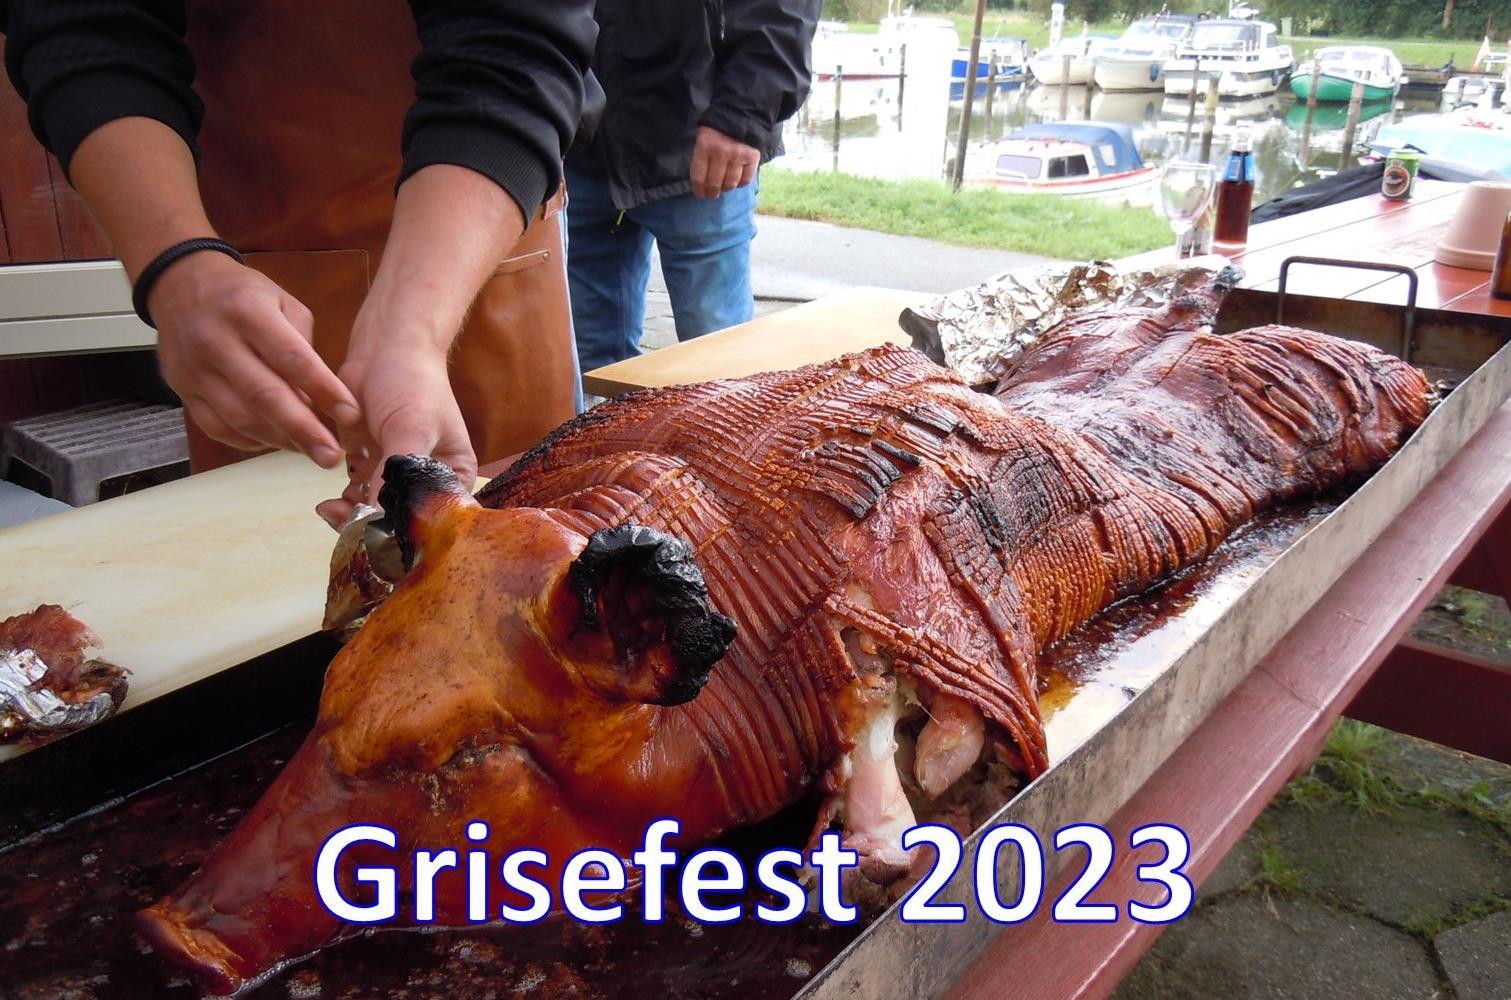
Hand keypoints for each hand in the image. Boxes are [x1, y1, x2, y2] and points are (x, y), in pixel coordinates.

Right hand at [150, 251, 359, 465]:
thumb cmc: (243, 295)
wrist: (178, 285)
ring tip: (310, 450)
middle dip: (303, 431)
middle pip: (265, 397)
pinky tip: (275, 442)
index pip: (292, 359)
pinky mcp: (182, 390)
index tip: (351, 416)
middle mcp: (216, 342)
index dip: (324, 391)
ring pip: (240, 418)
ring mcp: (194, 370)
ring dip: (280, 441)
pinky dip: (251, 441)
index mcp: (248, 313)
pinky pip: (218, 427)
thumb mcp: (282, 302)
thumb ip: (303, 346)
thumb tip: (322, 398)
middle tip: (332, 456)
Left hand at [314, 346, 476, 528]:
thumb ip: (397, 473)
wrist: (387, 346)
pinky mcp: (370, 464)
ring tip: (332, 510)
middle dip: (372, 529)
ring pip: (375, 513)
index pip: (435, 521)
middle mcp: (427, 482)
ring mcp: (397, 474)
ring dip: (353, 518)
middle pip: (402, 522)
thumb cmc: (414, 383)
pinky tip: (328, 501)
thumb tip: (377, 515)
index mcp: (453, 477)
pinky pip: (355, 495)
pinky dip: (342, 502)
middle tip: (344, 523)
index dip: (408, 536)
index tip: (377, 538)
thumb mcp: (412, 428)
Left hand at [689, 126, 759, 198]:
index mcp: (705, 146)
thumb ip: (702, 157)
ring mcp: (738, 155)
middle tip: (712, 194)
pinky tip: (738, 181)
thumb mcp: (703, 137)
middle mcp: (721, 153)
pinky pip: (746, 179)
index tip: (700, 194)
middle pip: (714, 183)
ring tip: (724, 187)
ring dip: (726, 188)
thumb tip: (702, 182)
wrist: (742, 113)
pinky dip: (741, 183)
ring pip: (730, 183)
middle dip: (712, 192)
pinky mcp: (752, 157)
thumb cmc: (718, 127)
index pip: (699, 176)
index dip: (699, 189)